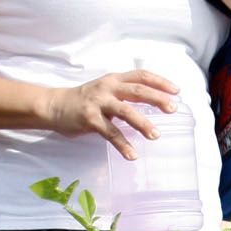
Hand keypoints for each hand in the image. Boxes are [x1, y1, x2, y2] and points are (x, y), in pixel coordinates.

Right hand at [40, 70, 179, 158]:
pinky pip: (110, 133)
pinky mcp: (90, 119)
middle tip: (173, 109)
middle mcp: (107, 88)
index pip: (140, 75)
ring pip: (125, 111)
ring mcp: (98, 103)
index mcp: (113, 79)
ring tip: (156, 135)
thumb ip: (124, 94)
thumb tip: (152, 102)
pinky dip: (123, 145)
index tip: (176, 90)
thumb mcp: (104, 90)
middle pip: (137, 91)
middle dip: (157, 99)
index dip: (159, 81)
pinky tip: (132, 155)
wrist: (54, 106)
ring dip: (142, 123)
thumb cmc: (83, 100)